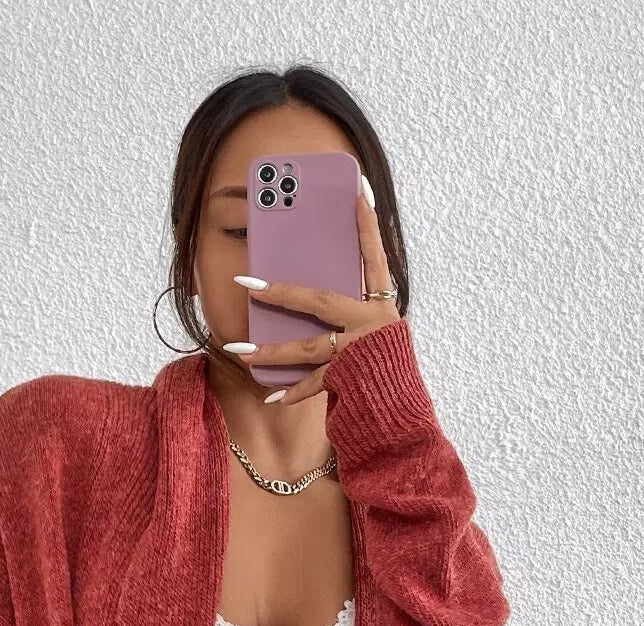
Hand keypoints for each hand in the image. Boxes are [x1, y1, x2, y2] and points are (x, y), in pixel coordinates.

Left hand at [227, 183, 399, 404]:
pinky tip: (272, 395)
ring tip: (240, 349)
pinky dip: (293, 392)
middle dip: (281, 293)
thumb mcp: (377, 337)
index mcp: (382, 308)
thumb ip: (353, 316)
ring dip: (272, 351)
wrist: (403, 416)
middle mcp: (373, 325)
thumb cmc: (386, 373)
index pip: (374, 259)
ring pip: (308, 348)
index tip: (358, 192)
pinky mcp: (350, 380)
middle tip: (247, 283)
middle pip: (320, 301)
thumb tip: (311, 302)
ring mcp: (360, 353)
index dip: (367, 227)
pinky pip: (314, 385)